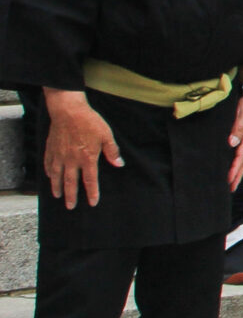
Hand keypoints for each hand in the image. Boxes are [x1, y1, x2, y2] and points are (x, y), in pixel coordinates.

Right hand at [42, 89, 119, 206]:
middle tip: (70, 206)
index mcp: (87, 158)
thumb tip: (119, 164)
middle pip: (71, 182)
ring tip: (57, 196)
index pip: (90, 180)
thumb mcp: (106, 135)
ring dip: (57, 187)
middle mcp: (71, 160)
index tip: (92, 202)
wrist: (69, 110)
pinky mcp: (51, 149)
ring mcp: (59, 155)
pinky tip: (50, 177)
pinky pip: (48, 164)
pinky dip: (49, 172)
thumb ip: (112, 151)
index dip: (92, 193)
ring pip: (57, 176)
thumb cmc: (90, 122)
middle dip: (71, 196)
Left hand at [228, 86, 242, 189]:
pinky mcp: (241, 134)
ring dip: (235, 170)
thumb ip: (237, 130)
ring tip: (230, 181)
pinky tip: (230, 162)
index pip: (239, 159)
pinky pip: (237, 151)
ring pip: (239, 158)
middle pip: (241, 162)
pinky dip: (235, 160)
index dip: (233, 170)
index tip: (228, 181)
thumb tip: (231, 143)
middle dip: (236, 176)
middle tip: (230, 189)